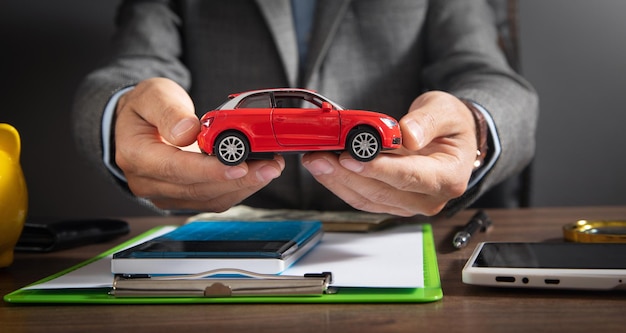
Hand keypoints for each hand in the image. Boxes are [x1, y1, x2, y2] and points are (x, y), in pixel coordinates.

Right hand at [114, 78, 284, 211]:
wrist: (135, 125)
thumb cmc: (143, 109)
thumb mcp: (152, 95)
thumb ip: (168, 110)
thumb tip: (188, 131)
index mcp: (136, 156)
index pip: (177, 169)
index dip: (211, 170)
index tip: (240, 165)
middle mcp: (148, 182)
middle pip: (199, 189)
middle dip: (239, 179)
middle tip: (269, 166)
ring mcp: (165, 194)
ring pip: (209, 199)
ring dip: (244, 186)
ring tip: (270, 168)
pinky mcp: (182, 198)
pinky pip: (213, 200)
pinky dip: (237, 188)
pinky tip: (256, 175)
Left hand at [302, 91, 477, 216]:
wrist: (454, 138)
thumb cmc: (451, 125)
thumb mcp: (445, 110)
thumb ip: (427, 120)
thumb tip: (407, 135)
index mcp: (448, 177)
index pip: (409, 177)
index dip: (377, 169)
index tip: (349, 158)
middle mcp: (430, 198)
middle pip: (381, 192)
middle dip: (345, 174)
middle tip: (319, 157)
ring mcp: (410, 204)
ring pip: (367, 199)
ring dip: (337, 181)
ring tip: (315, 160)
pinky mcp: (392, 203)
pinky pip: (363, 198)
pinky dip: (341, 183)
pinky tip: (324, 168)